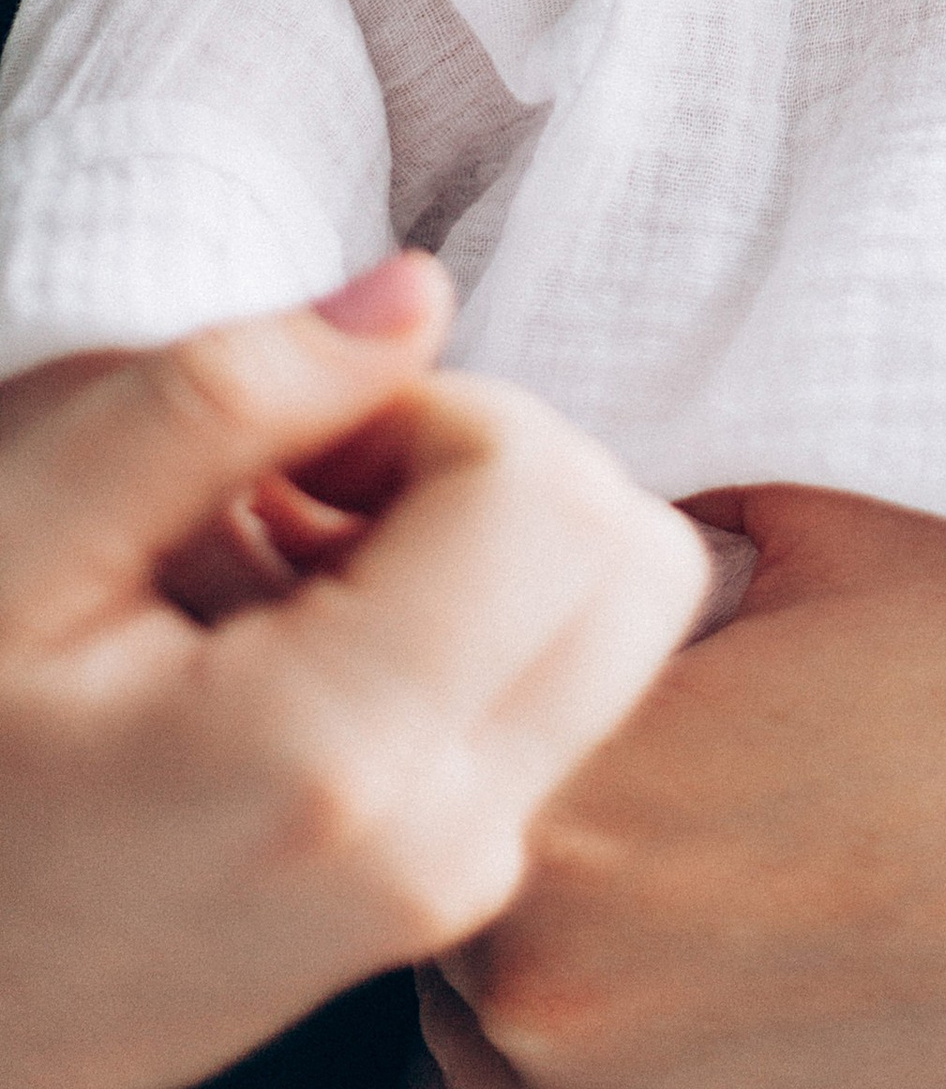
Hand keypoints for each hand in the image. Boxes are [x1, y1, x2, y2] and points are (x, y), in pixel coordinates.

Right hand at [0, 256, 707, 1088]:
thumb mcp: (17, 541)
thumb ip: (227, 395)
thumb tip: (417, 296)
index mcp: (331, 758)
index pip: (552, 490)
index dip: (435, 412)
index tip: (297, 453)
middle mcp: (436, 843)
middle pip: (638, 560)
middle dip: (497, 467)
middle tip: (312, 493)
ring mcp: (456, 889)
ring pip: (622, 625)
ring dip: (496, 545)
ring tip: (293, 568)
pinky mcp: (451, 896)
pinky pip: (561, 699)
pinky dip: (477, 626)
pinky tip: (303, 640)